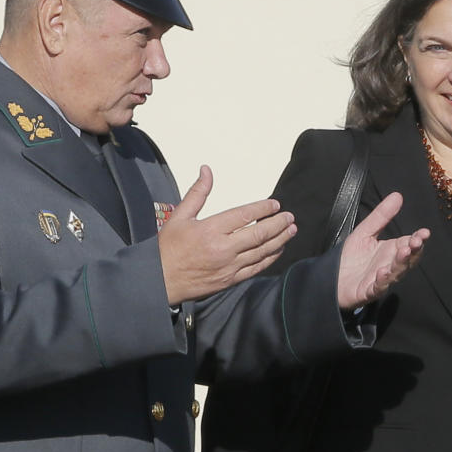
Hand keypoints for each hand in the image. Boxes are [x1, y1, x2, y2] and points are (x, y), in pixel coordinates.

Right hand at [158, 165, 296, 304]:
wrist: (160, 281)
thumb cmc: (168, 248)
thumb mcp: (179, 216)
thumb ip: (197, 193)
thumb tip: (207, 170)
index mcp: (210, 230)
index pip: (245, 215)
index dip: (263, 209)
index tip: (274, 204)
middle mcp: (222, 249)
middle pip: (259, 234)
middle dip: (278, 224)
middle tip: (290, 216)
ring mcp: (228, 266)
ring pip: (261, 251)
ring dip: (279, 239)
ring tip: (291, 230)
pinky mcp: (230, 280)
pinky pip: (256, 268)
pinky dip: (270, 258)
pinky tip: (278, 250)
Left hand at [336, 192, 428, 308]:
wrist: (331, 278)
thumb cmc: (351, 257)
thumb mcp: (365, 232)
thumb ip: (381, 216)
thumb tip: (397, 195)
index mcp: (391, 251)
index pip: (409, 244)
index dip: (417, 239)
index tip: (424, 232)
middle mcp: (390, 265)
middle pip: (407, 260)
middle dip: (413, 251)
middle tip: (415, 242)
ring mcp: (381, 280)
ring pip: (396, 273)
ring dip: (401, 264)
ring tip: (403, 251)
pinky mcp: (368, 291)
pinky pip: (378, 287)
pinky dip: (382, 281)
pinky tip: (382, 272)